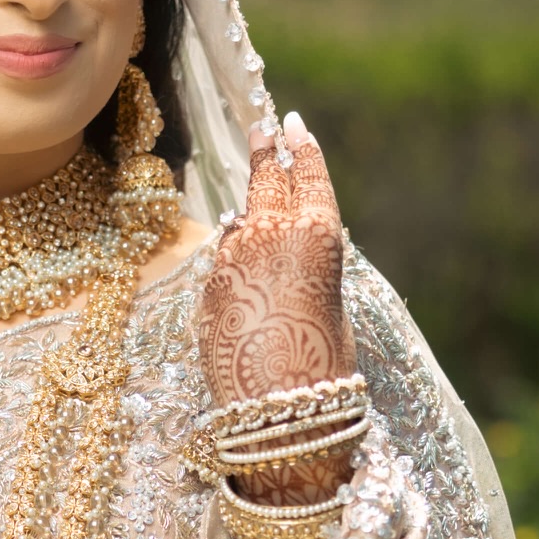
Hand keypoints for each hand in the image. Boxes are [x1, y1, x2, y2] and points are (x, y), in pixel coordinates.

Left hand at [194, 114, 356, 504]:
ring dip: (250, 215)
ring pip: (240, 223)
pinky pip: (224, 263)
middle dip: (268, 152)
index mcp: (316, 233)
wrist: (278, 413)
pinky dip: (235, 261)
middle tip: (266, 129)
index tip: (293, 126)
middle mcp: (269, 234)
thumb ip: (308, 265)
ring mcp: (231, 259)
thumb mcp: (331, 303)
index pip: (308, 176)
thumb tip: (283, 252)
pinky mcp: (208, 289)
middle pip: (266, 180)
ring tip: (257, 203)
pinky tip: (245, 273)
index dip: (302, 149)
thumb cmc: (323, 368)